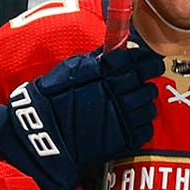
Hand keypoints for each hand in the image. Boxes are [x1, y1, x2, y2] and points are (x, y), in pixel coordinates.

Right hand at [0, 46, 160, 189]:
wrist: (39, 132)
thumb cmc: (49, 99)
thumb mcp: (67, 70)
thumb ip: (93, 60)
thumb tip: (111, 50)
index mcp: (105, 72)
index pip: (139, 60)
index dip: (146, 60)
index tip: (147, 61)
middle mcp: (117, 92)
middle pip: (147, 83)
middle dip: (147, 82)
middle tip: (141, 83)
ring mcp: (122, 116)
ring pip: (149, 107)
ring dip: (144, 104)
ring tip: (134, 104)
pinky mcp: (122, 139)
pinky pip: (144, 129)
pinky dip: (140, 125)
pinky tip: (129, 122)